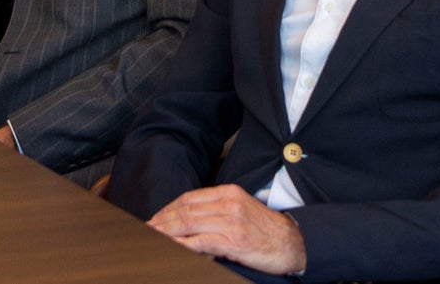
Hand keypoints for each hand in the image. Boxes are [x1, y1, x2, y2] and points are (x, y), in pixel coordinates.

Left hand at [147, 184, 305, 275]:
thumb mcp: (240, 211)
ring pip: (190, 223)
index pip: (189, 198)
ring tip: (152, 238)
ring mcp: (231, 220)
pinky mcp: (234, 240)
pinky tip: (172, 247)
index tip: (154, 219)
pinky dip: (183, 244)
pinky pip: (202, 241)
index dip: (168, 209)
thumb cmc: (265, 229)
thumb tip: (188, 222)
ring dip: (167, 232)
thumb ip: (216, 212)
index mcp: (228, 192)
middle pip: (185, 209)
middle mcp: (228, 202)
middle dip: (162, 220)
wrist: (293, 242)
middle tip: (146, 230)